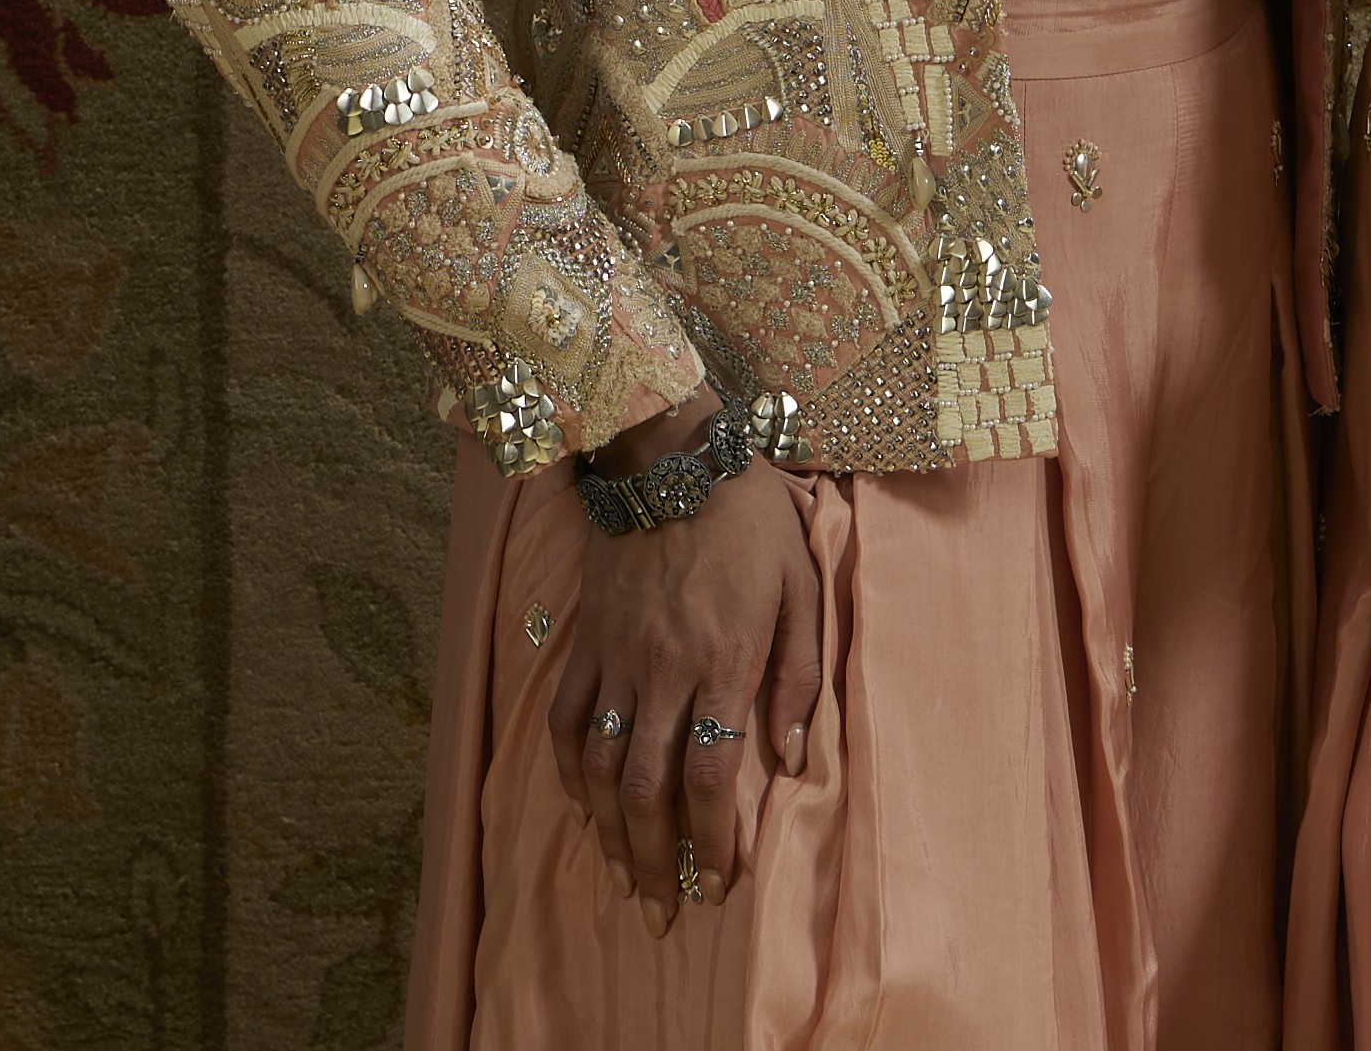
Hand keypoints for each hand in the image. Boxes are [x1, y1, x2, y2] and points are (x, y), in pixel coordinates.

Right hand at [548, 395, 821, 935]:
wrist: (675, 459)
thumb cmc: (753, 520)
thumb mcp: (804, 584)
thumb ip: (799, 674)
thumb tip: (792, 758)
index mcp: (726, 660)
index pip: (711, 776)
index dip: (713, 841)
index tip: (719, 883)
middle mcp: (664, 670)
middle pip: (647, 789)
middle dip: (657, 860)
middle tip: (665, 911)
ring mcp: (618, 659)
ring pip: (599, 768)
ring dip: (609, 834)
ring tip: (626, 879)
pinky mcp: (588, 641)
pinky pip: (566, 722)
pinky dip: (568, 774)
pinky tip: (583, 808)